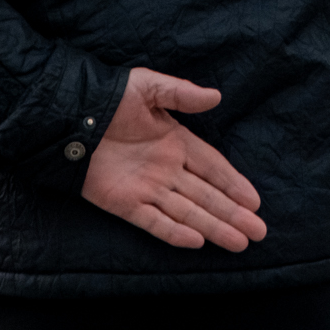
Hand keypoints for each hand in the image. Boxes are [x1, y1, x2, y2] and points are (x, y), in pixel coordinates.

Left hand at [81, 67, 265, 251]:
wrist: (71, 115)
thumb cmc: (112, 98)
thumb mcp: (150, 87)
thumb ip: (182, 94)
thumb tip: (216, 97)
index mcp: (176, 142)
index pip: (212, 167)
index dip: (234, 184)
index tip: (255, 201)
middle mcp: (166, 170)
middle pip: (206, 196)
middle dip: (233, 214)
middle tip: (258, 232)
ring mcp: (147, 189)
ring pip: (187, 212)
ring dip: (213, 227)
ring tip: (238, 242)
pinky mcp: (124, 204)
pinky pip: (153, 222)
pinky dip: (174, 232)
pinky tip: (197, 241)